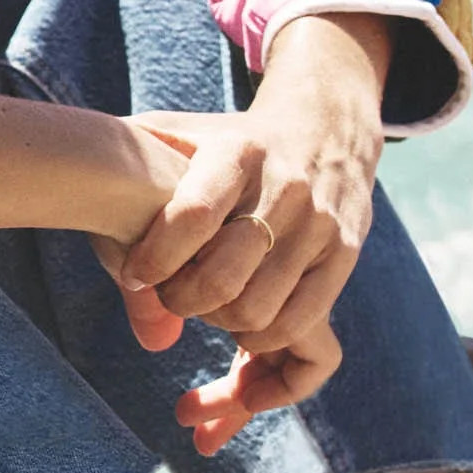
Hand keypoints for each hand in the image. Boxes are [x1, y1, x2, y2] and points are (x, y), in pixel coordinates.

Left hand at [104, 13, 391, 455]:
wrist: (323, 129)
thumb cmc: (223, 144)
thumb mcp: (173, 141)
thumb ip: (129, 189)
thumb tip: (128, 285)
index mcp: (236, 152)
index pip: (193, 214)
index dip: (156, 257)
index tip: (135, 274)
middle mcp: (285, 186)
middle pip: (225, 277)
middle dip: (183, 300)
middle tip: (166, 296)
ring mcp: (319, 223)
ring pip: (261, 310)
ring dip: (221, 325)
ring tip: (201, 308)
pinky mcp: (343, 255)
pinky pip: (301, 323)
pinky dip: (262, 343)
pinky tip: (239, 331)